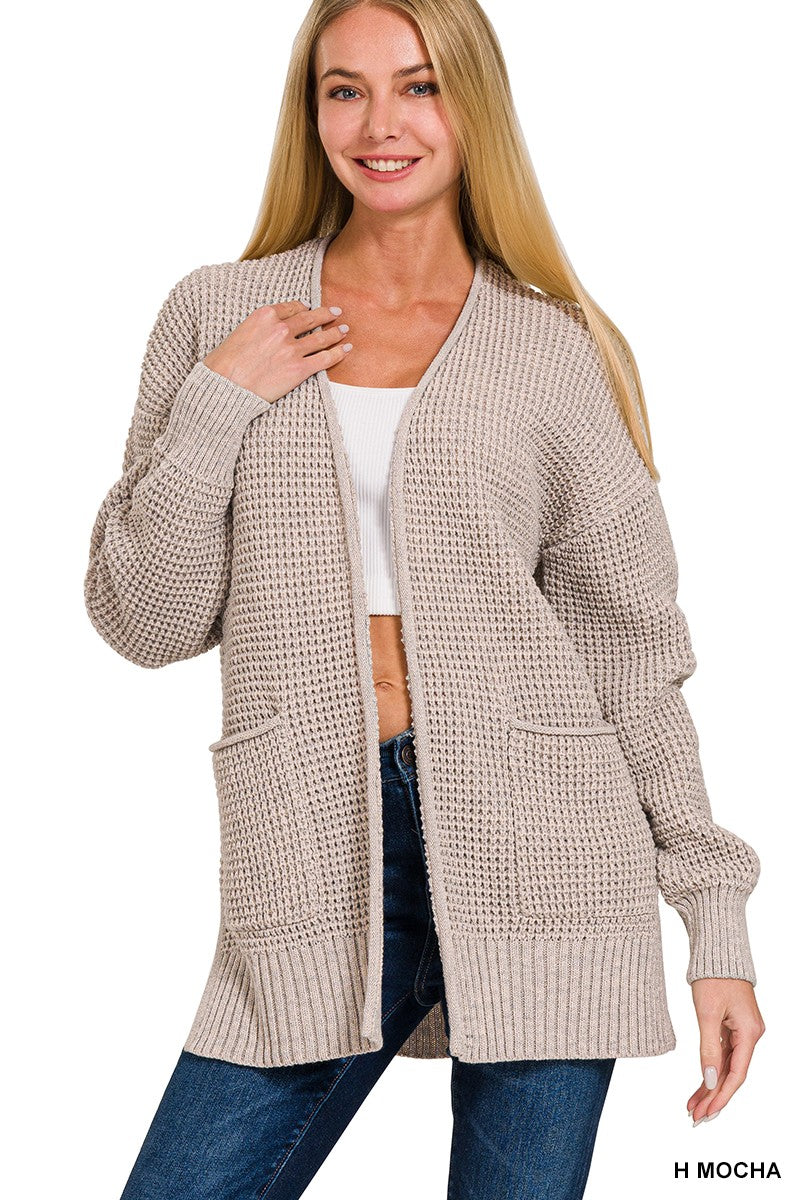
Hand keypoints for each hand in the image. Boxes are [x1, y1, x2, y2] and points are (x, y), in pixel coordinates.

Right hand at [203, 301, 351, 404]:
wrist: (225, 386)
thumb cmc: (225, 363)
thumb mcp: (239, 333)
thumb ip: (259, 327)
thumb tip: (269, 330)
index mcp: (264, 315)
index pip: (292, 307)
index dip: (304, 307)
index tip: (310, 308)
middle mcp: (281, 329)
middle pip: (310, 318)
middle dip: (326, 314)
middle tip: (336, 311)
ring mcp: (291, 349)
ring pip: (321, 338)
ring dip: (336, 333)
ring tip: (345, 330)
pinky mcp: (299, 369)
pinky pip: (325, 359)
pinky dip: (339, 353)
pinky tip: (347, 349)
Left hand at [687, 978, 764, 1123]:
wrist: (716, 950)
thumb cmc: (713, 977)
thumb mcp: (707, 1014)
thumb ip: (709, 1049)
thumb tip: (710, 1080)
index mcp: (750, 1033)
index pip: (737, 1075)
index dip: (721, 1097)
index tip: (706, 1113)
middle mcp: (750, 1035)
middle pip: (732, 1074)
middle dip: (713, 1097)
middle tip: (695, 1116)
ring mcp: (742, 1031)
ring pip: (726, 1066)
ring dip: (710, 1086)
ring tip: (692, 1105)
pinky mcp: (733, 1026)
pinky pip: (723, 1054)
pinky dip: (711, 1068)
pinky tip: (701, 1084)